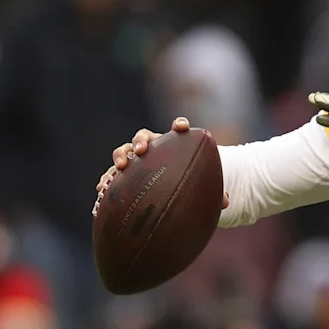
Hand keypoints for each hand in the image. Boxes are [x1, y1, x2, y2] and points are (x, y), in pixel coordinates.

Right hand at [96, 117, 228, 208]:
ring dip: (122, 154)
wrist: (169, 189)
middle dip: (143, 141)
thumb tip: (226, 203)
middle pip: (145, 137)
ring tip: (122, 164)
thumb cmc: (188, 184)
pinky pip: (113, 174)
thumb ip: (213, 193)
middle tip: (143, 150)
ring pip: (126, 150)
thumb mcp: (201, 188)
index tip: (181, 127)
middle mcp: (153, 148)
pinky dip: (108, 178)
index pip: (178, 130)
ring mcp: (136, 159)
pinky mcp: (124, 174)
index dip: (179, 125)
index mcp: (175, 146)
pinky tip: (103, 188)